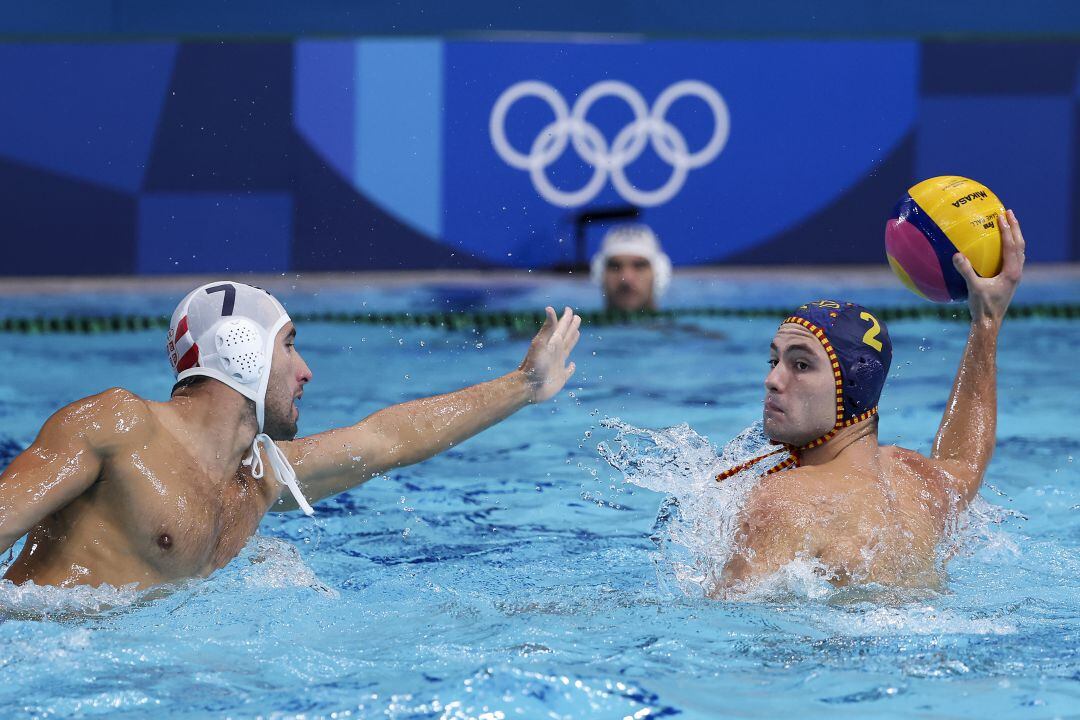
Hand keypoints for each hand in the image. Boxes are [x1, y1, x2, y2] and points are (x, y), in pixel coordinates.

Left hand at [519, 306, 581, 402]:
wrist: (527, 386)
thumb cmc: (533, 365)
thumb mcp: (540, 344)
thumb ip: (548, 328)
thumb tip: (549, 308)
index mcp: (552, 343)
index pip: (561, 328)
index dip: (566, 319)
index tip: (569, 309)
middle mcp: (555, 352)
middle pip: (565, 336)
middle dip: (571, 327)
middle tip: (576, 317)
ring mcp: (557, 365)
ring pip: (567, 350)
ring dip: (572, 341)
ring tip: (577, 333)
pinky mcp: (559, 378)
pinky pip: (568, 371)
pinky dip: (571, 368)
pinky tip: (572, 365)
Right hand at [953, 209, 1024, 324]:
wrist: (990, 323)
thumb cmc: (982, 307)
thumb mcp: (973, 288)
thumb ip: (966, 271)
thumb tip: (956, 255)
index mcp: (1011, 272)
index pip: (1011, 245)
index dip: (1007, 229)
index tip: (1001, 215)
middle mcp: (1016, 272)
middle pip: (1020, 244)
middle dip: (1015, 227)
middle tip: (1008, 212)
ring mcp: (1014, 276)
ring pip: (1019, 251)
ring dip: (1015, 236)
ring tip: (1008, 224)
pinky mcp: (1010, 280)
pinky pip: (1013, 258)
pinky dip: (1009, 247)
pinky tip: (999, 246)